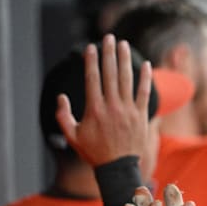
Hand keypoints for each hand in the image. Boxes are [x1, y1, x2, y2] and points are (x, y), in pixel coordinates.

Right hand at [56, 34, 151, 165]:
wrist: (118, 168)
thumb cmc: (94, 152)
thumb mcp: (72, 136)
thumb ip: (63, 116)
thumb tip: (61, 96)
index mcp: (94, 109)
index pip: (92, 78)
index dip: (91, 61)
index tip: (90, 47)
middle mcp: (112, 106)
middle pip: (110, 74)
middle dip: (108, 53)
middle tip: (108, 38)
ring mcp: (128, 110)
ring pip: (126, 79)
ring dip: (124, 60)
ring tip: (123, 44)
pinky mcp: (141, 116)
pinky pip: (144, 93)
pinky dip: (145, 78)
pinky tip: (145, 65)